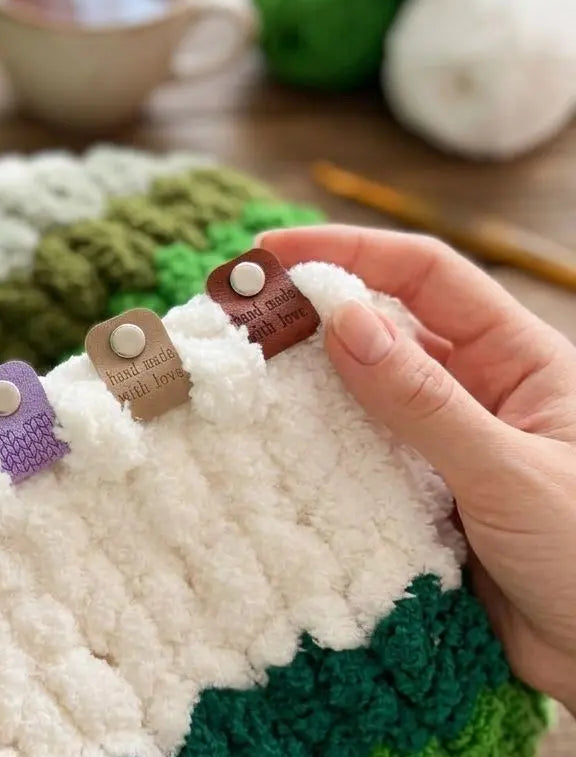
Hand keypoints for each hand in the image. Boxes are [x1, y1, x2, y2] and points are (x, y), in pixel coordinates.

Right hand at [267, 226, 575, 714]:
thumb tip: (344, 324)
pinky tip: (271, 455)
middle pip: (384, 330)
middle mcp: (476, 394)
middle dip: (313, 319)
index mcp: (518, 360)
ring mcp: (442, 450)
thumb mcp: (510, 472)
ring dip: (306, 389)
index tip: (274, 256)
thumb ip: (424, 402)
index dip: (351, 253)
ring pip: (362, 400)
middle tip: (237, 321)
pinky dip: (315, 456)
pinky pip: (356, 464)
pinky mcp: (417, 503)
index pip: (427, 276)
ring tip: (239, 384)